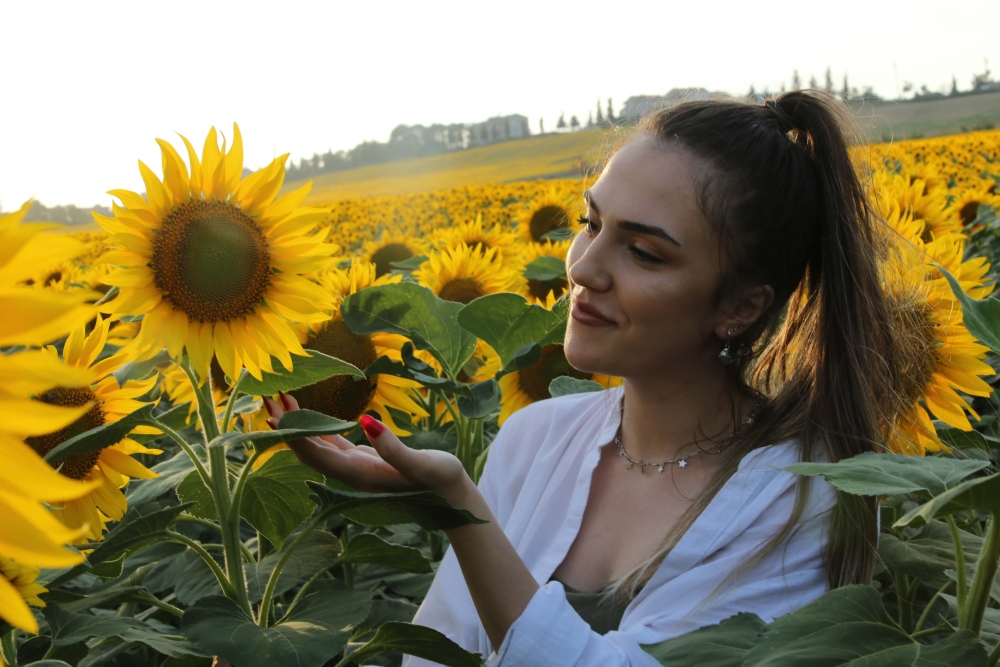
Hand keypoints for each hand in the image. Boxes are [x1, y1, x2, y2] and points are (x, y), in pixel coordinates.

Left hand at [262, 392, 469, 500]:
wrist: (451, 498)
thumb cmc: (440, 481)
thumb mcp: (422, 464)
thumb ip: (393, 448)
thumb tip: (366, 422)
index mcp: (360, 475)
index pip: (317, 455)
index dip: (294, 436)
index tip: (275, 415)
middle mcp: (351, 474)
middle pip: (308, 451)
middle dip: (286, 426)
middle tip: (266, 398)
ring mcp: (355, 468)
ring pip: (317, 446)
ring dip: (297, 424)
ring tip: (280, 399)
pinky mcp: (362, 461)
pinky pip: (331, 444)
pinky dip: (315, 428)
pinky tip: (306, 414)